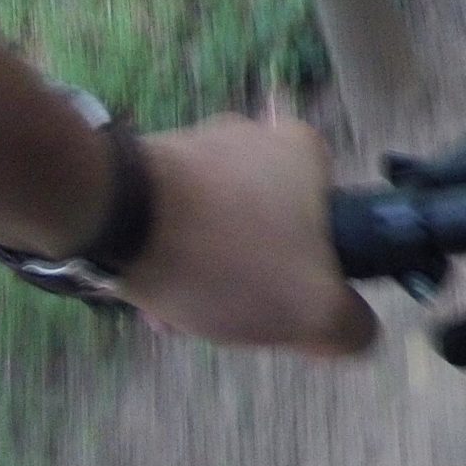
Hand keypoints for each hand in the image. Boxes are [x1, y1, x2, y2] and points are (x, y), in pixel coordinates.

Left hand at [115, 115, 375, 355]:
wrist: (110, 218)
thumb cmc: (228, 256)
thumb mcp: (314, 311)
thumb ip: (351, 327)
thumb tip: (355, 332)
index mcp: (306, 153)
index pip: (332, 221)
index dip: (315, 274)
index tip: (286, 304)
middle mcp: (255, 134)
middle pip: (270, 230)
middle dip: (249, 280)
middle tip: (230, 316)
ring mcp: (195, 143)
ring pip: (217, 228)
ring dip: (204, 274)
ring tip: (180, 313)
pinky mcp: (143, 163)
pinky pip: (170, 221)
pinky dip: (167, 258)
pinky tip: (150, 295)